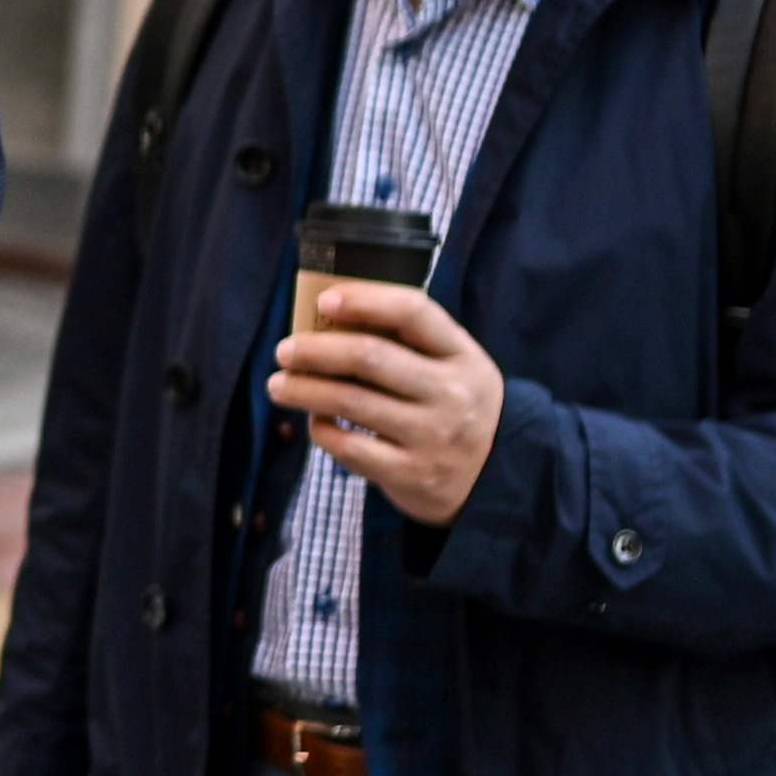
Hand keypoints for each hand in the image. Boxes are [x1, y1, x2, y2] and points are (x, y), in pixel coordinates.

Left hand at [268, 280, 504, 529]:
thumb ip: (406, 342)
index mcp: (463, 355)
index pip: (413, 312)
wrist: (497, 475)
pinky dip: (321, 430)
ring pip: (350, 401)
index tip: (324, 301)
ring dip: (304, 389)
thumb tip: (330, 316)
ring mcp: (432, 436)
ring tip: (278, 385)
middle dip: (315, 350)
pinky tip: (314, 421)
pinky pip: (349, 447)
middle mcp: (452, 393)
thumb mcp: (452, 366)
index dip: (364, 301)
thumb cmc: (455, 406)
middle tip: (284, 351)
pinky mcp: (411, 474)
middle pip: (370, 356)